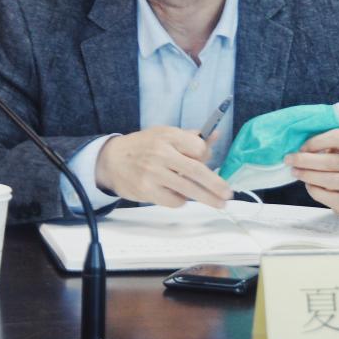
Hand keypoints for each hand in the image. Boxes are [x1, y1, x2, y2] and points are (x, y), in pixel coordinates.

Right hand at [94, 126, 232, 208]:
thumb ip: (190, 137)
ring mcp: (153, 174)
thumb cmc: (142, 146)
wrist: (110, 161)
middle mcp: (161, 154)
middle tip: (227, 194)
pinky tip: (181, 196)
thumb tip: (215, 136)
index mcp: (168, 136)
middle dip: (216, 184)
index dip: (206, 156)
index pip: (197, 147)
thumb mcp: (164, 134)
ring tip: (218, 204)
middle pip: (196, 171)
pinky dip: (181, 200)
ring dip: (207, 198)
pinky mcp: (147, 191)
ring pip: (188, 189)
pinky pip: (174, 200)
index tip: (208, 162)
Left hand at [284, 129, 338, 214]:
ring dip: (306, 175)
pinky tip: (308, 184)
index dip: (317, 142)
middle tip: (289, 159)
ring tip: (294, 171)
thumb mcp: (336, 147)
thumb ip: (320, 143)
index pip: (338, 138)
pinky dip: (312, 189)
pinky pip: (326, 196)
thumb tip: (295, 145)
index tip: (301, 147)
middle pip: (330, 162)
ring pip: (328, 180)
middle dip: (305, 161)